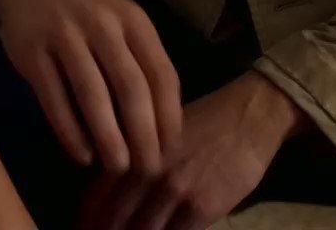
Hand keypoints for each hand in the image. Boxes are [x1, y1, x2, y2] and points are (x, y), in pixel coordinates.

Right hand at [0, 0, 181, 174]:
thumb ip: (140, 62)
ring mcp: (65, 36)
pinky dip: (70, 131)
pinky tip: (81, 155)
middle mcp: (102, 25)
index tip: (171, 150)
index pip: (161, 73)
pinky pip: (54, 98)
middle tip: (148, 169)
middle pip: (131, 87)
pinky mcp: (32, 52)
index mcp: (133, 20)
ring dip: (108, 137)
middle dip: (143, 134)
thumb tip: (162, 126)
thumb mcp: (120, 23)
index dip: (169, 116)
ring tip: (118, 167)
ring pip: (93, 95)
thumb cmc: (85, 12)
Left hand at [79, 72, 303, 229]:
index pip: (97, 199)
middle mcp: (146, 172)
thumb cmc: (203, 121)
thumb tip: (110, 192)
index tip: (87, 229)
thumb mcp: (156, 133)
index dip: (89, 221)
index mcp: (131, 151)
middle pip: (115, 221)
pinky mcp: (201, 207)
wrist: (248, 117)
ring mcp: (173, 191)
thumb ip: (132, 160)